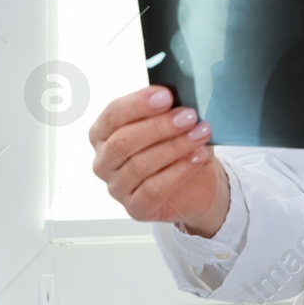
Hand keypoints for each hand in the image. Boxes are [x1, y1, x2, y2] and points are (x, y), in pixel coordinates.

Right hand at [89, 85, 228, 235]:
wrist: (196, 182)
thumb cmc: (177, 145)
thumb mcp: (171, 121)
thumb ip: (166, 109)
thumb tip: (175, 97)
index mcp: (103, 134)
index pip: (112, 115)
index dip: (138, 104)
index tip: (166, 95)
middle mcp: (103, 162)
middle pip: (123, 141)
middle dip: (159, 126)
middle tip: (189, 116)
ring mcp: (116, 188)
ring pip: (140, 165)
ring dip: (175, 146)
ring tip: (200, 133)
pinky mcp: (135, 209)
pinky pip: (154, 190)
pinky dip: (179, 171)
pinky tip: (198, 156)